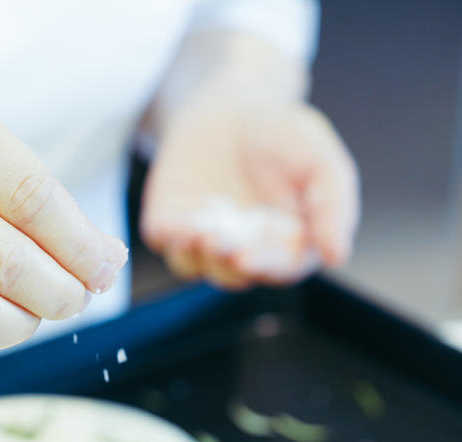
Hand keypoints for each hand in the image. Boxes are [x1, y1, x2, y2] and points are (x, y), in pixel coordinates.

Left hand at [140, 101, 358, 289]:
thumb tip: (337, 257)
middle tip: (219, 242)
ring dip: (194, 255)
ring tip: (196, 233)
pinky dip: (168, 237)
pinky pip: (165, 240)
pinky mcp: (170, 223)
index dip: (265, 265)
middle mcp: (244, 248)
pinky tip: (174, 223)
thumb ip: (334, 207)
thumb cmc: (283, 135)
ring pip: (195, 265)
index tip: (248, 256)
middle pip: (235, 273)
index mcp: (287, 243)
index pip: (280, 267)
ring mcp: (203, 239)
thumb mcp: (320, 160)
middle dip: (225, 260)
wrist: (230, 106)